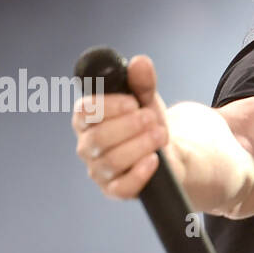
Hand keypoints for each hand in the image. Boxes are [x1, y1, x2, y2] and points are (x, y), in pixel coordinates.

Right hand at [72, 55, 173, 198]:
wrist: (168, 152)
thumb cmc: (148, 124)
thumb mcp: (147, 100)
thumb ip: (143, 82)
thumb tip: (140, 63)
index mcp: (87, 119)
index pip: (84, 111)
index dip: (108, 106)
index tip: (134, 102)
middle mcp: (87, 145)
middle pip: (98, 138)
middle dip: (129, 126)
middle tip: (151, 118)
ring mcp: (99, 169)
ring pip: (111, 161)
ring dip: (139, 145)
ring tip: (160, 134)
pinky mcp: (114, 189)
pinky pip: (121, 187)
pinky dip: (139, 173)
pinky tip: (154, 160)